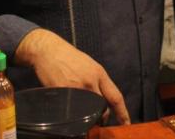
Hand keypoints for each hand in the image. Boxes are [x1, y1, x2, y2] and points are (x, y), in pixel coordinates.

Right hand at [15, 29, 130, 124]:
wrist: (48, 50)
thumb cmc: (67, 57)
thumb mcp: (89, 65)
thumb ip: (97, 81)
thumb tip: (102, 98)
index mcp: (99, 73)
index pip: (116, 97)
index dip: (122, 113)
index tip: (126, 122)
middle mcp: (90, 81)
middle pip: (102, 108)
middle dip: (101, 117)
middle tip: (98, 120)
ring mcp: (77, 88)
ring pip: (88, 111)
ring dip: (88, 117)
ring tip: (83, 113)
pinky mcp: (63, 92)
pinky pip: (72, 109)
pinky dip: (72, 112)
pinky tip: (68, 106)